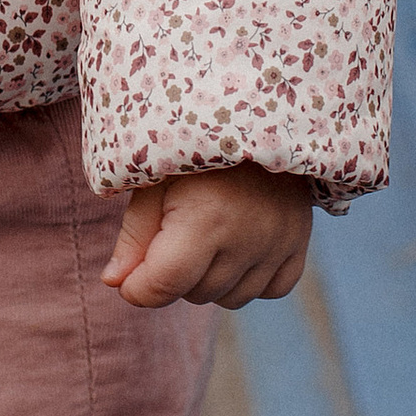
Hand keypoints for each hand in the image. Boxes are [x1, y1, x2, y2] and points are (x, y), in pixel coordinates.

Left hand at [103, 165, 312, 311]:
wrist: (254, 116)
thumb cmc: (192, 147)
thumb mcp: (154, 180)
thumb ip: (134, 235)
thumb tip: (114, 283)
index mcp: (206, 217)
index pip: (165, 284)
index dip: (137, 290)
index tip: (128, 279)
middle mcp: (248, 236)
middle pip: (195, 294)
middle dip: (173, 277)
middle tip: (171, 235)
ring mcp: (279, 241)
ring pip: (231, 299)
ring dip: (209, 281)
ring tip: (204, 239)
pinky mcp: (300, 242)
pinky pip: (271, 290)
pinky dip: (249, 280)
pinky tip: (236, 250)